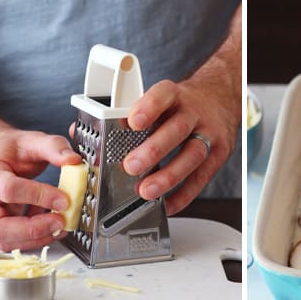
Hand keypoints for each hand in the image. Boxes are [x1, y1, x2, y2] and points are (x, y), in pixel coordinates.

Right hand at [0, 129, 81, 250]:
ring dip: (37, 238)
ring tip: (61, 224)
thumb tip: (74, 160)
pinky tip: (53, 224)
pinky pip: (14, 242)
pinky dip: (36, 238)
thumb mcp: (33, 140)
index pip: (9, 189)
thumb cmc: (12, 151)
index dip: (38, 196)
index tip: (64, 199)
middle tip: (61, 221)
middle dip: (33, 230)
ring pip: (5, 241)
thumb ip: (54, 147)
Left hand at [122, 64, 240, 214]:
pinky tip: (168, 204)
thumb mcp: (157, 99)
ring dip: (169, 175)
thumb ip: (123, 116)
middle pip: (177, 129)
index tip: (132, 122)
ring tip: (147, 191)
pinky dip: (184, 194)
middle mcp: (194, 112)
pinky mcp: (219, 153)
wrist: (220, 97)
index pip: (163, 96)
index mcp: (174, 95)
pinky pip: (202, 177)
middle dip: (154, 149)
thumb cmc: (180, 103)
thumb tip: (80, 134)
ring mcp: (209, 133)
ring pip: (192, 154)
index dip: (149, 108)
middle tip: (130, 166)